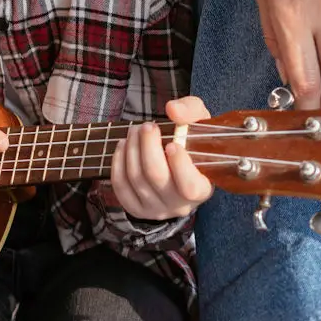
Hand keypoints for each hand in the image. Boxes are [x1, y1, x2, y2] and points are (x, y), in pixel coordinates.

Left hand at [110, 96, 212, 219]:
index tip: (172, 143)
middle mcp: (180, 205)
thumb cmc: (191, 141)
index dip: (179, 165)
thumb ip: (190, 110)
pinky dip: (118, 162)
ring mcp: (157, 209)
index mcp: (202, 189)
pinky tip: (123, 145)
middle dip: (147, 146)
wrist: (178, 160)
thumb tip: (173, 110)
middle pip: (156, 177)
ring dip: (132, 148)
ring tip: (135, 130)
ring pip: (136, 178)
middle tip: (147, 126)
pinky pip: (121, 186)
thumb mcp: (200, 121)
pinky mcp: (137, 208)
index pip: (190, 186)